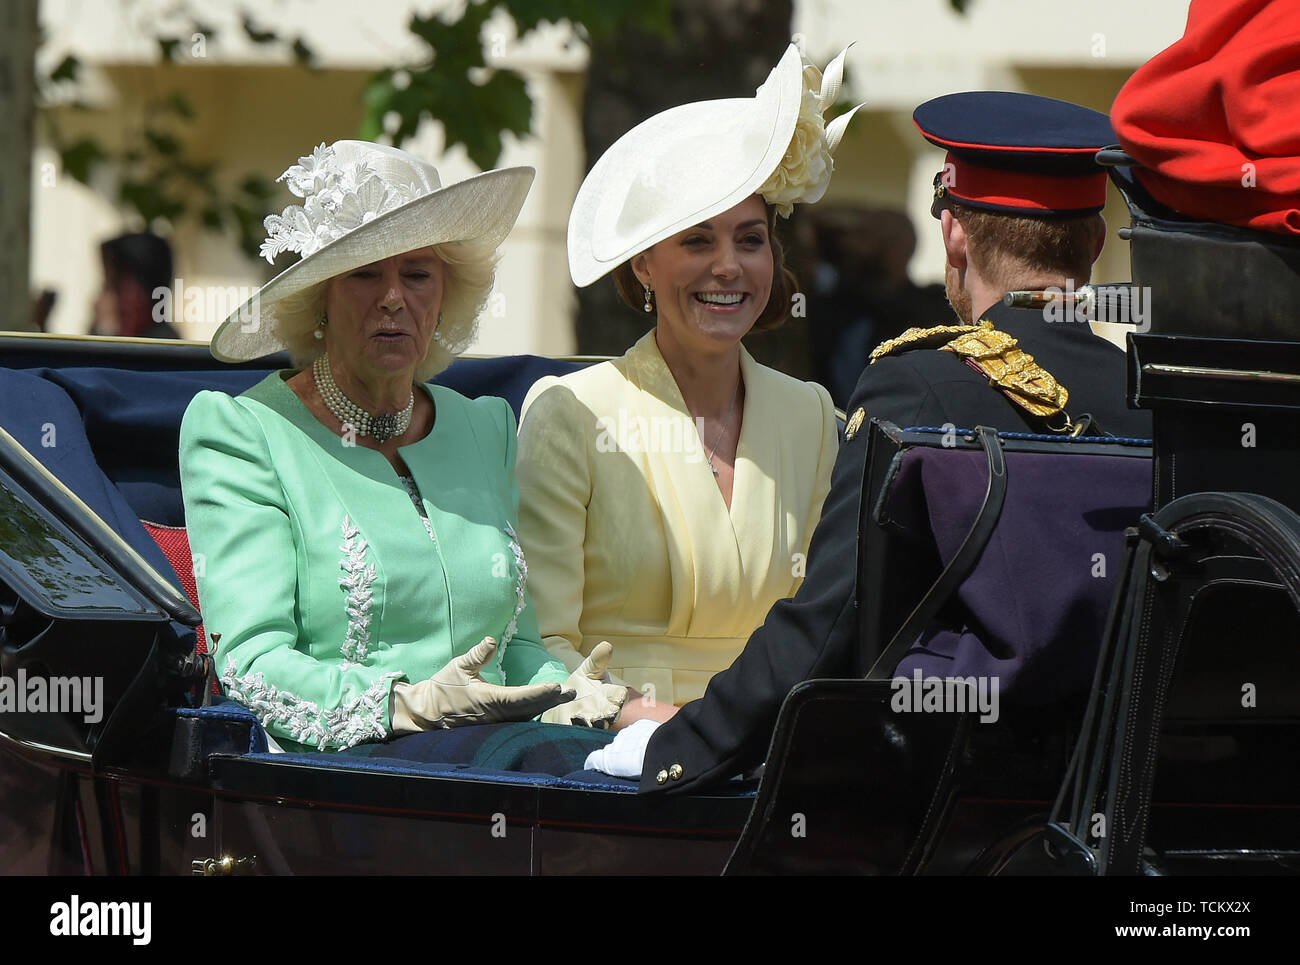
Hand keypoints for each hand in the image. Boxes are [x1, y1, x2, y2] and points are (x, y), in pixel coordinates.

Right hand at [391, 636, 572, 732]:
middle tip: (571, 692)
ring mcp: (496, 721)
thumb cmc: (443, 687)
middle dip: (551, 700)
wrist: (428, 713)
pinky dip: (534, 712)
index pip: (520, 697)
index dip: (539, 693)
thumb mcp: (458, 667)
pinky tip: (545, 705)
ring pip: (526, 715)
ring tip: (564, 696)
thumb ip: (477, 654)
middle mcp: (496, 714)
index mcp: (489, 699)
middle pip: (530, 708)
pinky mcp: (495, 723)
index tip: (556, 687)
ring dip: (545, 706)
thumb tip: (492, 639)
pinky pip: (519, 719)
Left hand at [540, 641, 627, 726]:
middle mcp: (603, 712)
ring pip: (594, 727)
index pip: (620, 696)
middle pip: (610, 715)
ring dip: (588, 724)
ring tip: (580, 718)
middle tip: (600, 713)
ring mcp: (590, 725)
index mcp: (609, 695)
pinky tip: (567, 725)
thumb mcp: (588, 671)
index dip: (620, 697)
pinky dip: (573, 730)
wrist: (561, 706)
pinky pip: (577, 735)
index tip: (619, 697)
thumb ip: (597, 660)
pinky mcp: (575, 734)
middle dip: (606, 715)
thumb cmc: (582, 686)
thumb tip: (606, 645)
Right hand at [584, 718, 660, 776]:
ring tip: (644, 754)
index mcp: (607, 759)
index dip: (594, 764)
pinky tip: (651, 744)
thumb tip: (611, 772)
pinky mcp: (640, 725)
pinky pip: (638, 731)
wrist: (662, 751)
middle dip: (620, 755)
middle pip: (613, 750)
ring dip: (631, 745)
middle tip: (632, 765)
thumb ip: (615, 772)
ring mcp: (626, 732)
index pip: (593, 760)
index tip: (595, 768)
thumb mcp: (625, 777)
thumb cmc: (645, 770)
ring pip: (626, 739)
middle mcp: (613, 744)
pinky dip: (642, 737)